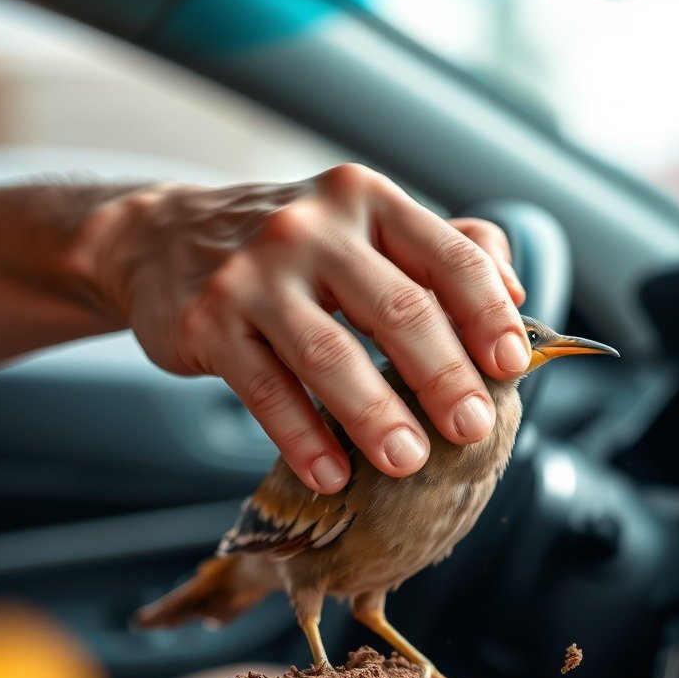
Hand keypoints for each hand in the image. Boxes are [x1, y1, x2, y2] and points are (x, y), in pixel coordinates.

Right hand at [75, 164, 528, 492]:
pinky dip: (303, 438)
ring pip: (329, 352)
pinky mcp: (209, 319)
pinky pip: (265, 389)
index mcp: (367, 201)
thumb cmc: (288, 248)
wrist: (163, 238)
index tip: (511, 366)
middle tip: (473, 429)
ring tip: (408, 461)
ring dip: (376, 415)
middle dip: (444, 376)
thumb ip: (442, 248)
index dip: (487, 314)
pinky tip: (332, 475)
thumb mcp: (364, 226)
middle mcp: (312, 226)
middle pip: (397, 308)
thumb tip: (515, 291)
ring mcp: (255, 272)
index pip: (448, 255)